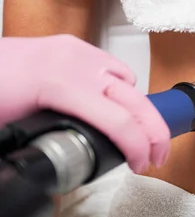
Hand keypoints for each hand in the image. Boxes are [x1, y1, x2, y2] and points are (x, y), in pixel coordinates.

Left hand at [0, 34, 169, 173]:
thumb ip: (47, 146)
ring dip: (138, 108)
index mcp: (59, 85)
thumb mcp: (10, 131)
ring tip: (134, 131)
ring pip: (128, 80)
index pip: (118, 121)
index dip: (138, 148)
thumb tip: (71, 171)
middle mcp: (75, 63)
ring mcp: (77, 50)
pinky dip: (121, 87)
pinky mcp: (74, 45)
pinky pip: (112, 66)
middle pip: (136, 99)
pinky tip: (113, 103)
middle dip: (155, 131)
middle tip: (157, 155)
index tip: (142, 166)